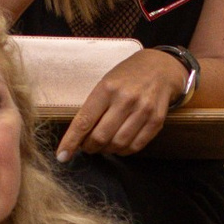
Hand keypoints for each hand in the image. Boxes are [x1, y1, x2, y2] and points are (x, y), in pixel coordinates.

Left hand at [57, 47, 185, 162]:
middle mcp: (126, 99)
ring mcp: (143, 110)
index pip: (84, 121)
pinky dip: (123, 151)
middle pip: (100, 137)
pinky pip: (135, 146)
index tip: (62, 155)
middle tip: (86, 147)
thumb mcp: (105, 82)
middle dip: (89, 147)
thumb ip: (93, 107)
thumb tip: (78, 135)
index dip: (71, 142)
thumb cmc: (127, 76)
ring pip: (118, 144)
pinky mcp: (157, 120)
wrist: (161, 68)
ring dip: (106, 150)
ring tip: (103, 145)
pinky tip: (118, 145)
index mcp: (107, 88)